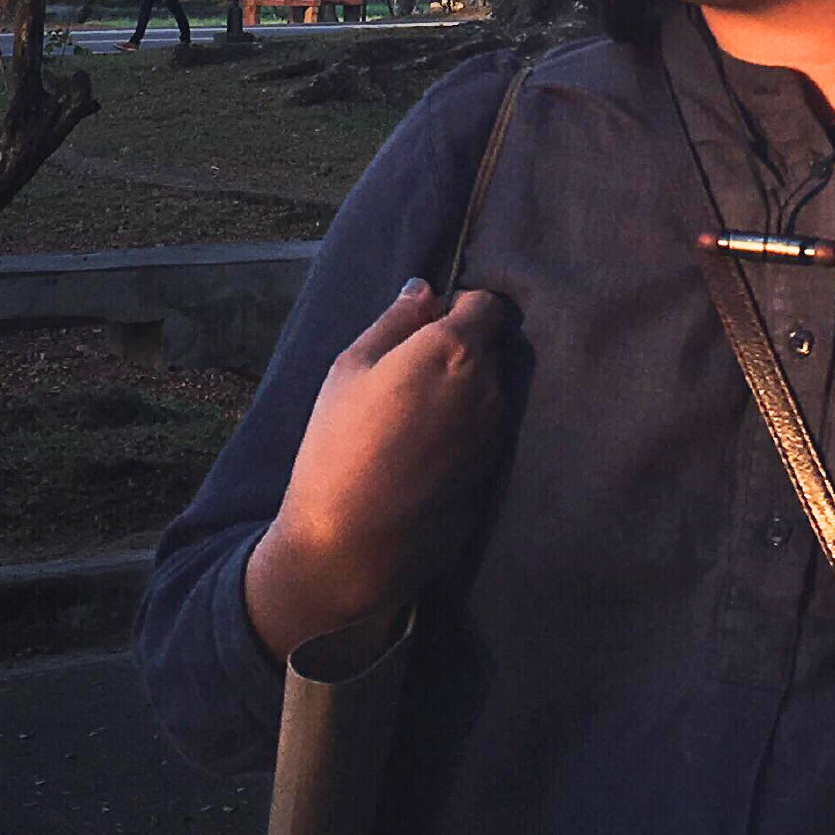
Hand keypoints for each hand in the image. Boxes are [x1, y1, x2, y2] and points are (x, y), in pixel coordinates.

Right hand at [244, 276, 515, 662]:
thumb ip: (395, 321)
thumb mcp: (350, 368)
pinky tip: (420, 453)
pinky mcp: (492, 474)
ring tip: (409, 420)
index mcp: (456, 350)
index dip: (460, 309)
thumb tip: (426, 290)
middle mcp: (489, 387)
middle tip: (408, 375)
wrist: (351, 545)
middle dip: (461, 351)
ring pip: (488, 392)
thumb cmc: (339, 446)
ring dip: (462, 393)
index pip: (489, 305)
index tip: (427, 327)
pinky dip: (462, 432)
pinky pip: (483, 433)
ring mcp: (495, 434)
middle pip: (490, 349)